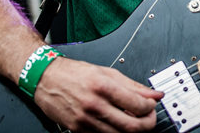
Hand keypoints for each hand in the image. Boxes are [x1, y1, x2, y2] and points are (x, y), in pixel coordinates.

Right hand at [33, 57, 163, 131]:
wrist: (46, 79)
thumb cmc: (74, 73)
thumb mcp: (106, 72)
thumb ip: (132, 85)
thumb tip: (154, 94)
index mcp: (103, 86)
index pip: (137, 104)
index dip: (150, 106)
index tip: (152, 104)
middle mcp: (94, 105)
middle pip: (132, 126)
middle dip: (148, 123)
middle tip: (149, 117)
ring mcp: (86, 121)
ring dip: (133, 129)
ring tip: (134, 119)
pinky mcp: (79, 130)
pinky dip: (115, 131)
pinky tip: (117, 122)